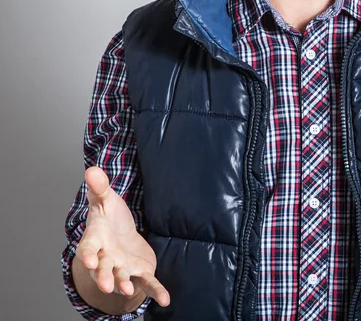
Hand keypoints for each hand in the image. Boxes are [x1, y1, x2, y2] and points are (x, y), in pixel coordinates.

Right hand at [74, 166, 170, 309]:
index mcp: (96, 241)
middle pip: (103, 269)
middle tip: (105, 284)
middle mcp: (106, 258)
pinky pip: (147, 283)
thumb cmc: (110, 219)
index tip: (89, 259)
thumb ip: (100, 187)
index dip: (88, 254)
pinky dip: (155, 292)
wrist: (122, 237)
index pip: (88, 248)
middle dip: (103, 277)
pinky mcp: (139, 272)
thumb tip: (92, 169)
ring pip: (121, 279)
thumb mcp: (105, 200)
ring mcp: (122, 268)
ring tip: (128, 291)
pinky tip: (164, 300)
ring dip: (123, 285)